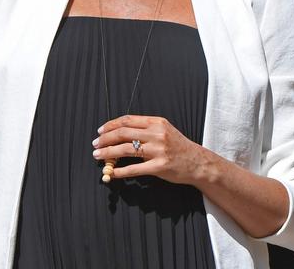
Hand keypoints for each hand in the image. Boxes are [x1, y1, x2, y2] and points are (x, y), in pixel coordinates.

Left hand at [92, 114, 214, 184]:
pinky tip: (112, 173)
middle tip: (95, 144)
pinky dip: (120, 171)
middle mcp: (157, 134)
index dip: (110, 125)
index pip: (127, 120)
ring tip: (98, 156)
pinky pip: (135, 169)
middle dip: (105, 139)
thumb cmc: (178, 147)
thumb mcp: (164, 131)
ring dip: (108, 153)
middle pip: (123, 133)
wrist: (199, 163)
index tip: (100, 131)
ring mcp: (158, 150)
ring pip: (125, 149)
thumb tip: (119, 133)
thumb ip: (145, 129)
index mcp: (156, 122)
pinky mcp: (160, 167)